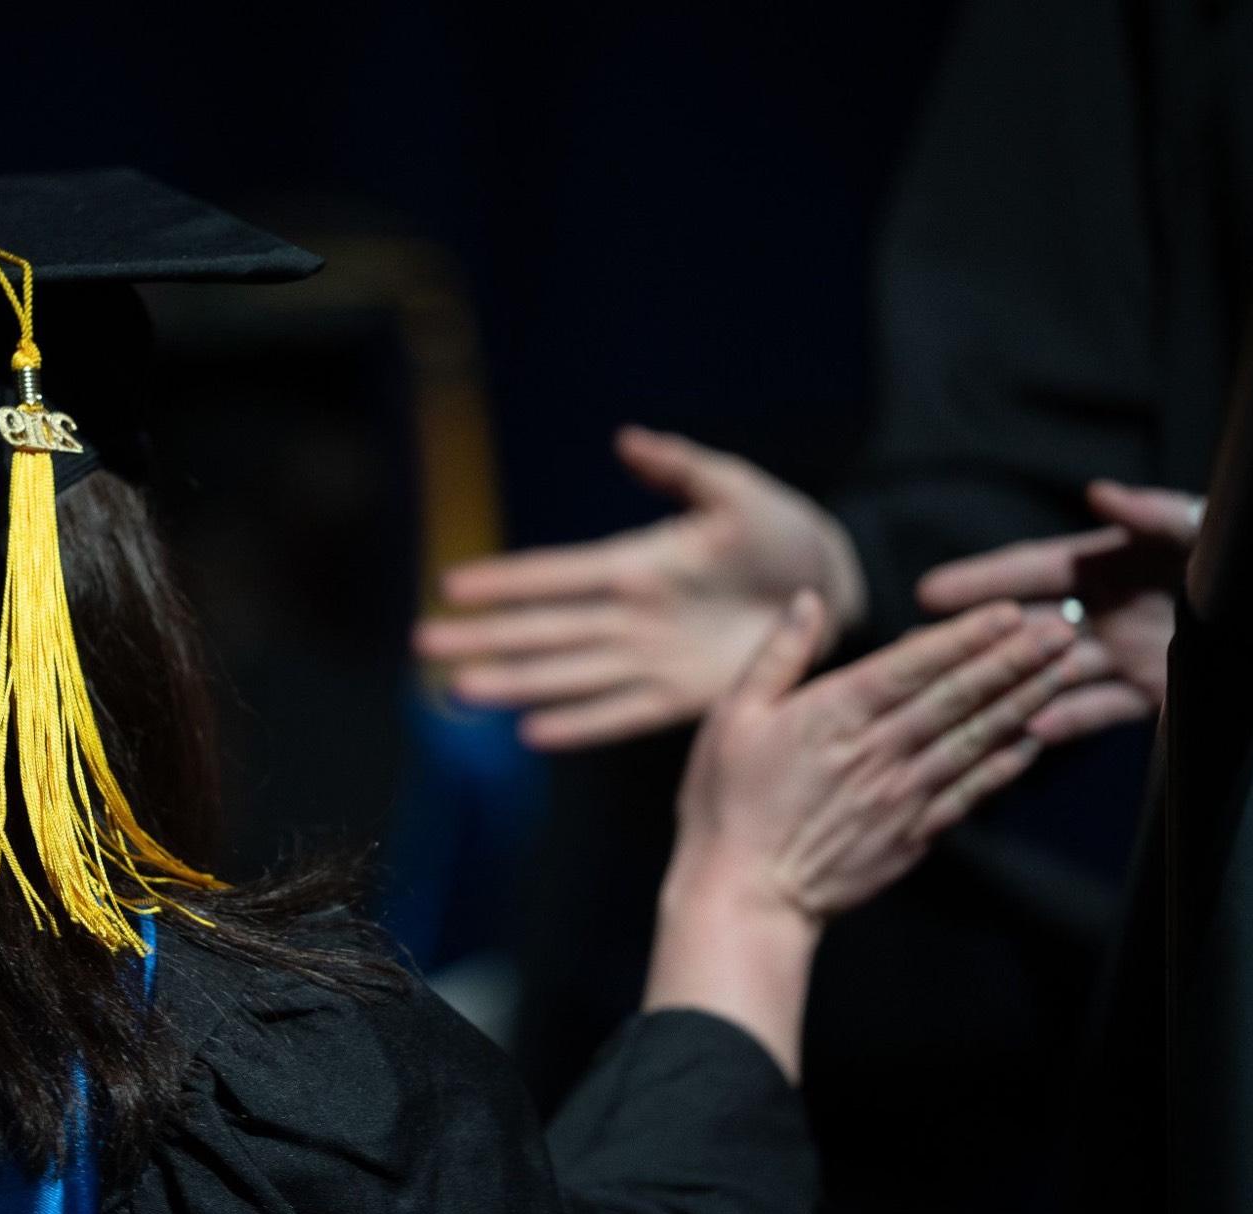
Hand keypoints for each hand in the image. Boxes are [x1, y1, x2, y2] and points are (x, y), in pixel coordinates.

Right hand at [414, 428, 866, 749]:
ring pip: (566, 675)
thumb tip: (627, 440)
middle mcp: (627, 616)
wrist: (829, 587)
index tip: (450, 584)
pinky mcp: (681, 697)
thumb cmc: (779, 530)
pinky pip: (620, 714)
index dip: (504, 579)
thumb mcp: (734, 489)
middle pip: (541, 630)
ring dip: (514, 683)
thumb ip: (681, 467)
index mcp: (634, 564)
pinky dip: (580, 724)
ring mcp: (649, 659)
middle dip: (483, 636)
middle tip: (424, 646)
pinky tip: (534, 732)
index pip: (553, 573)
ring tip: (461, 693)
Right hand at [644, 593, 1085, 1076]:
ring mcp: (902, 795)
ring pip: (974, 739)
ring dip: (1023, 703)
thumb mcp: (732, 717)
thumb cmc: (727, 803)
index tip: (1010, 610)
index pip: (914, 664)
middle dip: (1013, 660)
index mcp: (834, 714)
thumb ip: (777, 656)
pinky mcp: (912, 833)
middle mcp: (878, 751)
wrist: (744, 894)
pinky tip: (1034, 741)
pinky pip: (970, 791)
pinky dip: (1005, 764)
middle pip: (958, 696)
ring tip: (1064, 674)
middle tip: (1063, 630)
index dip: (966, 635)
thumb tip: (808, 599)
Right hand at [917, 481, 1201, 743]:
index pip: (1033, 570)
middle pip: (1028, 625)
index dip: (982, 581)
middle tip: (919, 656)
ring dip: (1012, 685)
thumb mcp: (1206, 530)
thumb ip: (1158, 515)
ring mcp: (1129, 652)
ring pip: (1054, 673)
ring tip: (960, 702)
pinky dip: (1067, 722)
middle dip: (976, 640)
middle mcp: (1111, 606)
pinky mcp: (1154, 692)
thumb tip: (1101, 493)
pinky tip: (1031, 732)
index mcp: (1114, 560)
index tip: (928, 592)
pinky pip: (1099, 710)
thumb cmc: (1250, 561)